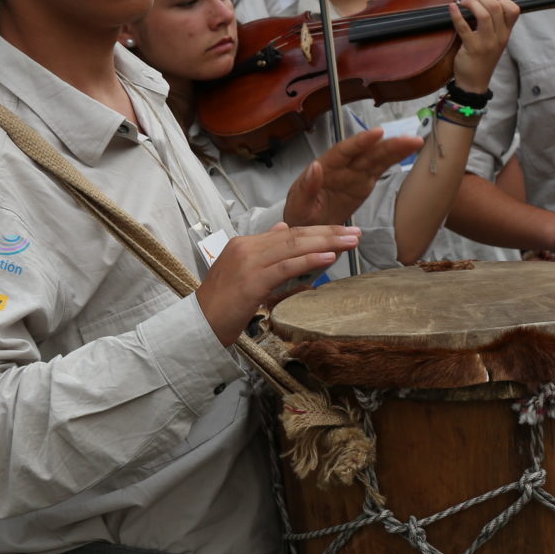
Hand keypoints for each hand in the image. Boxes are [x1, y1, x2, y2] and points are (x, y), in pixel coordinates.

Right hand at [196, 222, 359, 343]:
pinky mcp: (252, 281)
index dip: (317, 231)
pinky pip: (286, 267)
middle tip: (355, 232)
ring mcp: (249, 263)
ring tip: (350, 241)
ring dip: (326, 242)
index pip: (288, 233)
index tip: (342, 231)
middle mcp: (246, 247)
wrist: (199, 325)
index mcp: (244, 243)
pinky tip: (329, 257)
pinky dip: (309, 260)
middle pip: (294, 235)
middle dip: (328, 232)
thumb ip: (265, 250)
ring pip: (293, 247)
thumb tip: (284, 228)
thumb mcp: (243, 271)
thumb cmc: (223, 305)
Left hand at [284, 128, 422, 226]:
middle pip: (366, 152)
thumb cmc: (299, 216)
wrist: (308, 233)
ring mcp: (353, 175)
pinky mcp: (363, 184)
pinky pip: (379, 170)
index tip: (377, 133)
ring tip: (415, 142)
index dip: (361, 142)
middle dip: (387, 145)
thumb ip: (306, 188)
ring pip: (376, 159)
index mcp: (324, 169)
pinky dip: (393, 161)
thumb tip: (315, 166)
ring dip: (395, 149)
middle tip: (409, 138)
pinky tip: (408, 152)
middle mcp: (341, 168)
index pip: (344, 152)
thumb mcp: (298, 206)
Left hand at [446, 0, 520, 93]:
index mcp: (505, 33)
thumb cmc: (483, 59)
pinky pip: (464, 27)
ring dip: (472, 4)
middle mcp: (499, 37)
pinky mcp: (472, 48)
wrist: (474, 83)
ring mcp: (486, 43)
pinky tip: (452, 8)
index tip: (490, 1)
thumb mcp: (496, 41)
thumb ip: (497, 22)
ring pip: (484, 15)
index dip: (503, 0)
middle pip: (496, 7)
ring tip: (464, 3)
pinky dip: (456, 15)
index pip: (514, 10)